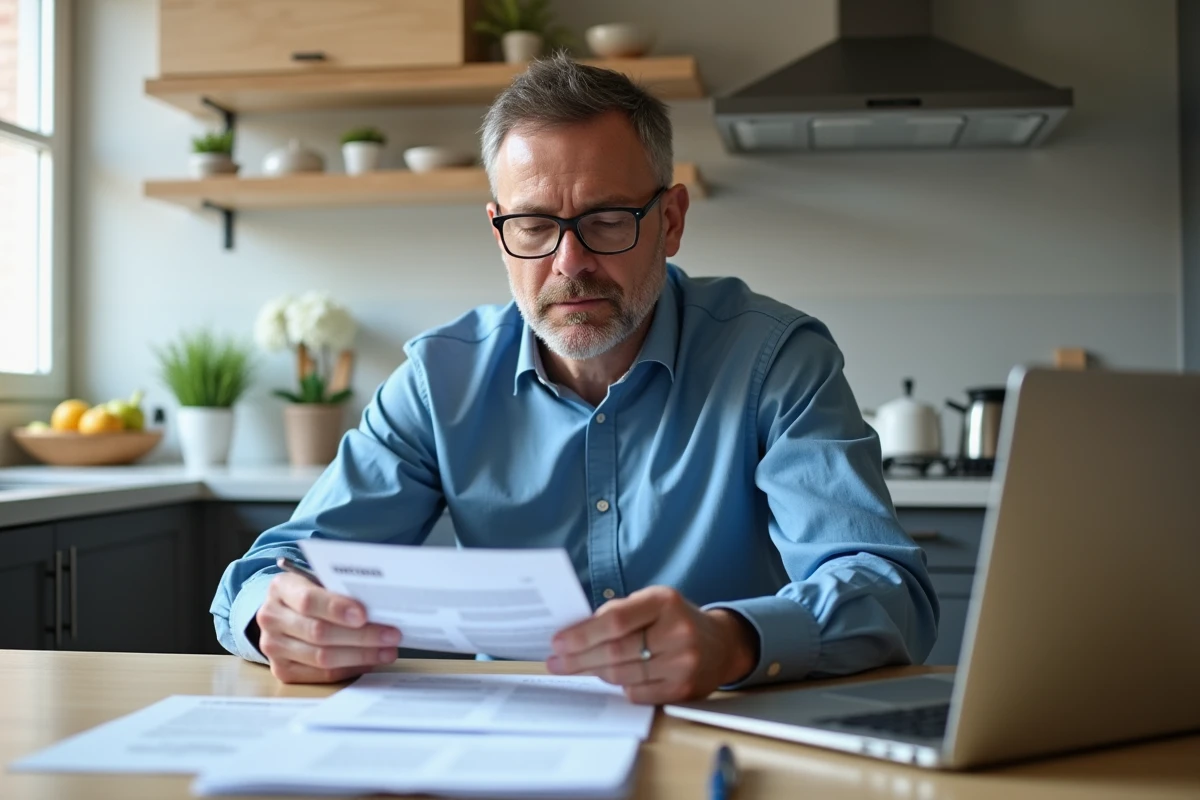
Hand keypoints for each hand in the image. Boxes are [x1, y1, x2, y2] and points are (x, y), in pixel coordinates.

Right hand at [255, 573, 401, 683]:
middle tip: (391, 635)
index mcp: (281, 588)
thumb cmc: (312, 592)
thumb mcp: (320, 580)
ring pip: (322, 657)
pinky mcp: (282, 670)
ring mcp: (273, 647)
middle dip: (361, 635)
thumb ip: (341, 589)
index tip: (364, 615)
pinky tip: (370, 661)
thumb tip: (380, 604)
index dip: (337, 609)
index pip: (308, 600)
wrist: (285, 612)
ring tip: (387, 650)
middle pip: (319, 632)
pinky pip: (321, 674)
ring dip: (361, 655)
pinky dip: (350, 668)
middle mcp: (271, 618)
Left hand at [546, 586, 758, 703]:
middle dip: (579, 659)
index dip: (582, 634)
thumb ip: (618, 613)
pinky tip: (608, 678)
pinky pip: (637, 693)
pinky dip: (619, 686)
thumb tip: (573, 634)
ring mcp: (683, 663)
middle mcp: (677, 632)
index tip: (557, 642)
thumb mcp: (651, 602)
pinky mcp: (683, 689)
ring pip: (623, 675)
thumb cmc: (674, 619)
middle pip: (616, 652)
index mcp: (664, 602)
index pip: (615, 621)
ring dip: (594, 673)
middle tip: (556, 662)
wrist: (721, 644)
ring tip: (574, 668)